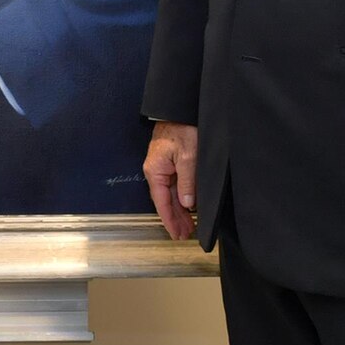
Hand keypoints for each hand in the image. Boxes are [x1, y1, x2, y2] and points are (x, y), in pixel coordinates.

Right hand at [144, 121, 198, 240]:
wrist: (180, 110)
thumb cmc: (182, 129)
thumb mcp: (188, 156)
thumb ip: (187, 181)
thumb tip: (186, 203)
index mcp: (155, 171)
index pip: (161, 202)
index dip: (169, 220)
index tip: (176, 234)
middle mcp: (156, 171)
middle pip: (165, 201)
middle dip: (175, 218)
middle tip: (185, 234)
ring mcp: (163, 167)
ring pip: (171, 194)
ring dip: (179, 210)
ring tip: (187, 225)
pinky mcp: (171, 162)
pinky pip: (175, 184)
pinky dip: (181, 197)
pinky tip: (188, 206)